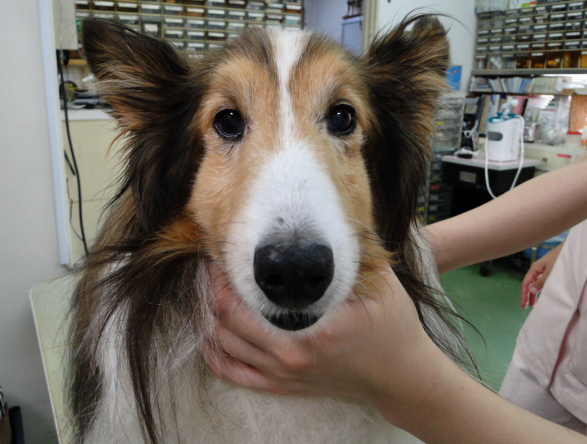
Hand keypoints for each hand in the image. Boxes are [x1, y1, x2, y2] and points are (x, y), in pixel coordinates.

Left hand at [202, 264, 444, 423]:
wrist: (399, 376)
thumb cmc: (390, 325)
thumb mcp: (377, 280)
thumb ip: (349, 252)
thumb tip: (318, 221)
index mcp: (313, 324)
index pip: (247, 295)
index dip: (228, 268)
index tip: (224, 247)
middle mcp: (291, 352)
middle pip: (226, 317)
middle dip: (212, 286)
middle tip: (210, 263)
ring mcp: (283, 373)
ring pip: (222, 344)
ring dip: (208, 314)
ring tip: (208, 288)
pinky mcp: (282, 385)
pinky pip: (233, 373)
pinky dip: (213, 353)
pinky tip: (208, 334)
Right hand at [521, 243, 562, 307]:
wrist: (569, 249)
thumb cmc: (559, 259)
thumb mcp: (550, 272)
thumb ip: (541, 282)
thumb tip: (531, 290)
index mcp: (535, 268)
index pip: (526, 283)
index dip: (524, 293)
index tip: (523, 304)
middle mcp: (537, 269)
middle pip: (529, 283)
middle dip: (527, 295)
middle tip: (525, 306)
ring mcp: (543, 270)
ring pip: (535, 283)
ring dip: (534, 293)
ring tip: (533, 303)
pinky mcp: (549, 270)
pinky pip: (541, 281)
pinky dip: (540, 288)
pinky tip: (541, 293)